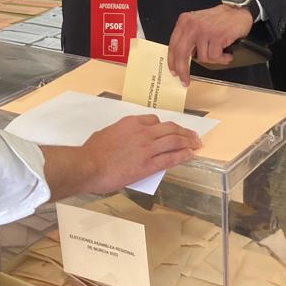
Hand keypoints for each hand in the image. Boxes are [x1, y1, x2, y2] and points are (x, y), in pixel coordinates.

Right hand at [51, 115, 201, 197]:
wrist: (88, 165)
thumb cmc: (91, 151)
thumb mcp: (106, 133)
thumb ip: (119, 133)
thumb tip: (121, 138)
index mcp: (131, 123)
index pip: (154, 120)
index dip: (164, 126)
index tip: (170, 131)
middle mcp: (142, 132)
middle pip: (169, 128)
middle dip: (184, 131)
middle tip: (192, 135)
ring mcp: (147, 148)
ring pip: (174, 140)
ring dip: (188, 141)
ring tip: (197, 143)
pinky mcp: (148, 165)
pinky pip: (170, 158)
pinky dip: (183, 155)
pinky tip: (190, 155)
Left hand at [167, 4, 253, 84]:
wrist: (238, 11)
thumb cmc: (219, 20)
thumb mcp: (197, 24)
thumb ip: (188, 38)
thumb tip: (181, 60)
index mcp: (184, 21)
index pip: (173, 45)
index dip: (173, 61)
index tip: (174, 72)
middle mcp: (192, 25)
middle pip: (182, 53)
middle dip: (183, 70)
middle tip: (185, 81)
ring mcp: (204, 30)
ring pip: (202, 57)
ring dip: (213, 59)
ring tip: (220, 52)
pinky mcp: (216, 36)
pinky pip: (215, 57)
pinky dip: (222, 58)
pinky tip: (226, 53)